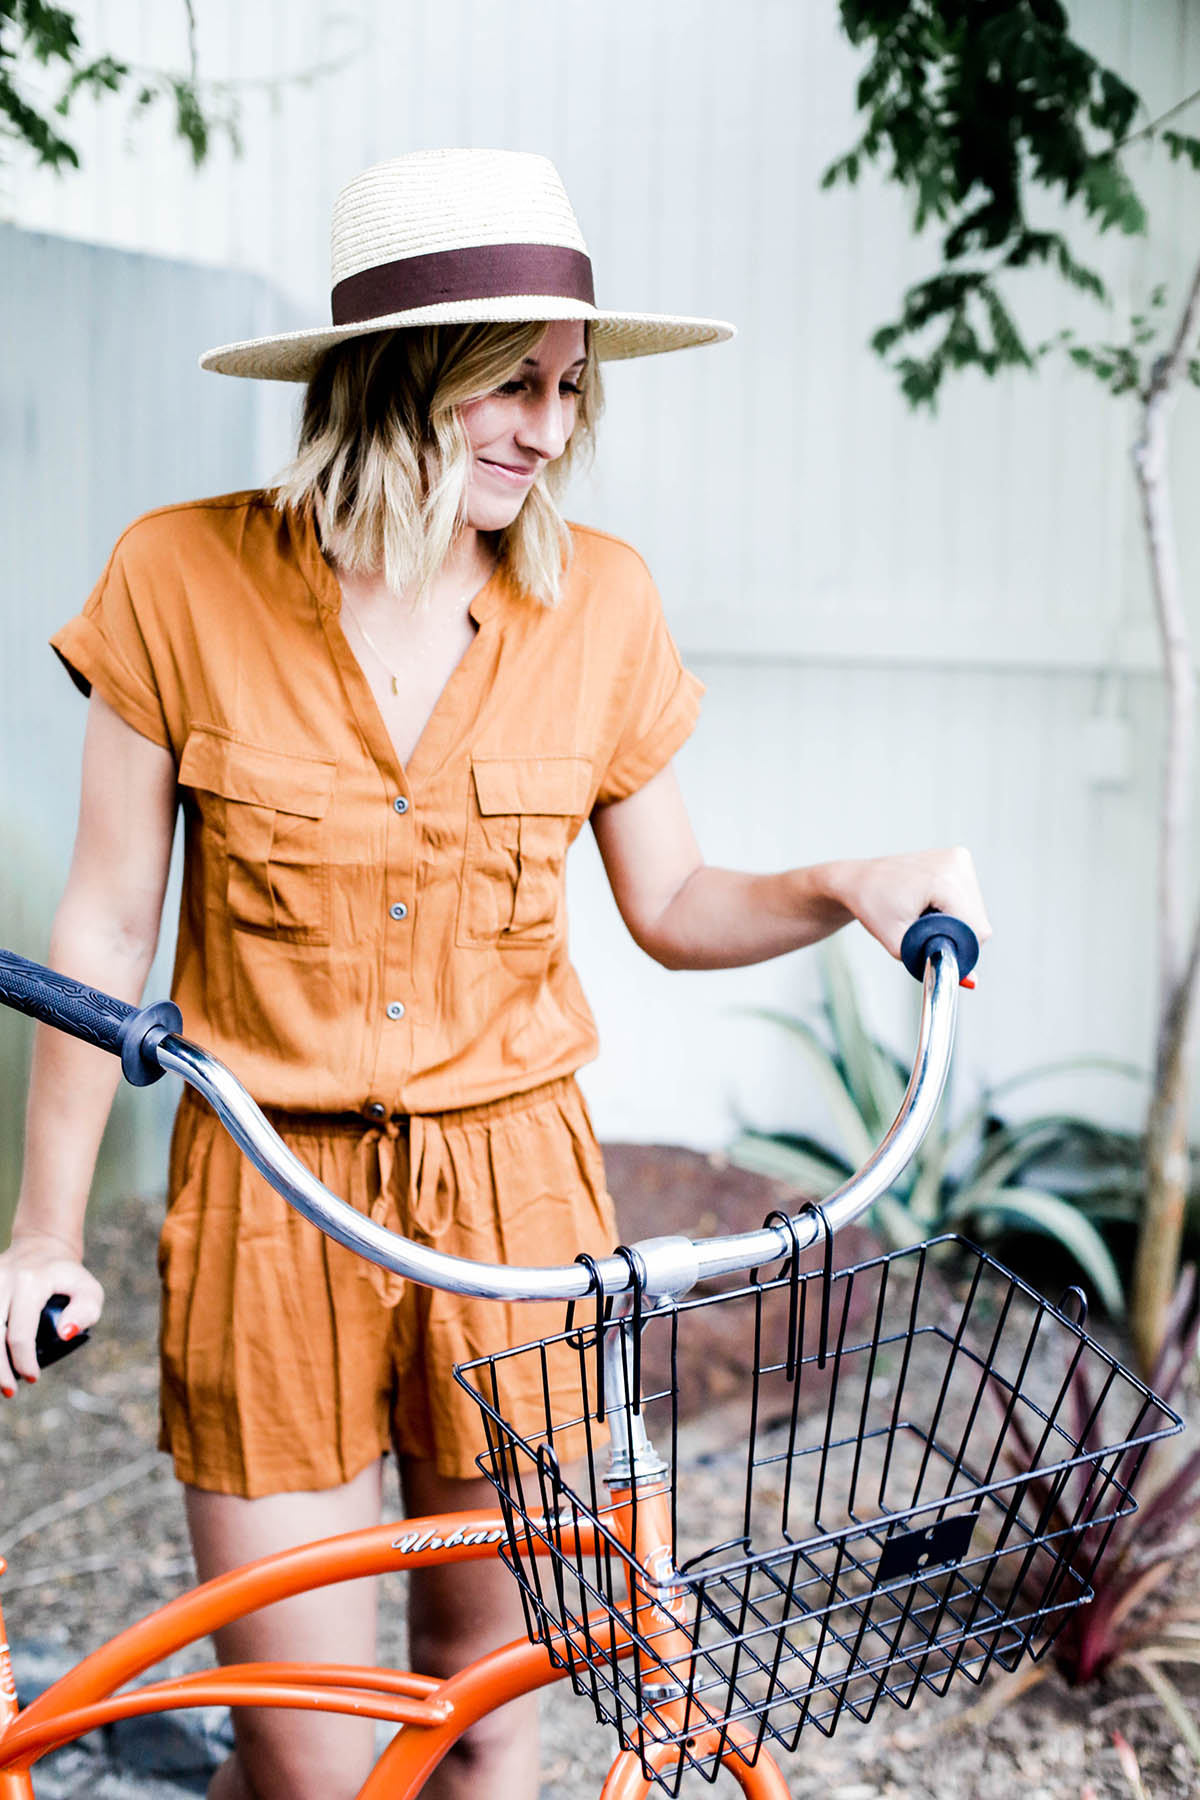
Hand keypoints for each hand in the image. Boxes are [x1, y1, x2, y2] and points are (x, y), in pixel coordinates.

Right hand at [0, 1232, 103, 1392]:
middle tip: (9, 1390)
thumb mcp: (88, 1290)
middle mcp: (3, 1280)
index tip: (33, 1377)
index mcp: (30, 1282)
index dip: (24, 1361)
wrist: (41, 1247)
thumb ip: (85, 1311)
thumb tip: (66, 1333)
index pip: (20, 1333)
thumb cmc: (67, 1277)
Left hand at [827, 847, 991, 963]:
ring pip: (976, 910)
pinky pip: (970, 897)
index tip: (933, 946)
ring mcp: (959, 858)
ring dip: (955, 921)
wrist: (859, 880)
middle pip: (979, 920)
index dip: (958, 947)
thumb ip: (933, 962)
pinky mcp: (959, 858)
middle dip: (955, 935)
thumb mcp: (897, 942)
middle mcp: (956, 863)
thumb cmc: (872, 906)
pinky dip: (953, 908)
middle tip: (923, 930)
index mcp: (943, 880)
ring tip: (924, 914)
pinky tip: (930, 904)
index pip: (977, 929)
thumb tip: (971, 981)